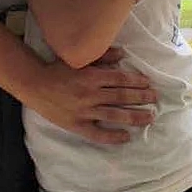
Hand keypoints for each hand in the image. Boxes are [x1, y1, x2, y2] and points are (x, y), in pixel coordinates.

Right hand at [31, 56, 157, 144]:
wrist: (35, 85)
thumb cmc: (58, 69)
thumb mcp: (79, 58)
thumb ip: (102, 56)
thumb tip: (123, 54)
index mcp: (92, 76)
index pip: (121, 79)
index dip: (137, 82)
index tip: (149, 84)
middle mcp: (91, 94)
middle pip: (121, 96)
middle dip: (141, 97)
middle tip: (155, 99)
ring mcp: (84, 111)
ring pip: (114, 115)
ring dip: (134, 116)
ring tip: (149, 117)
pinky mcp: (77, 125)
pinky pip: (97, 134)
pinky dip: (112, 136)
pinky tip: (126, 137)